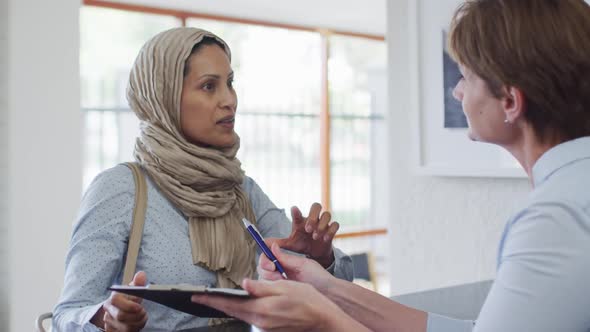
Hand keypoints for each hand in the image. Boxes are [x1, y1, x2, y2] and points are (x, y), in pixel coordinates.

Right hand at [92, 271, 147, 331]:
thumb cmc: (129, 299)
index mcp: (113, 297)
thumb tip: (141, 274)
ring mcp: (109, 322)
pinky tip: (137, 324)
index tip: (140, 307)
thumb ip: (138, 283)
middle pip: (121, 315)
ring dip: (138, 323)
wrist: (121, 310)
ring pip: (125, 327)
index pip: (116, 300)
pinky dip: (135, 329)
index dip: (129, 305)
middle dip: (136, 315)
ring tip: (142, 317)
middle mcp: (109, 310)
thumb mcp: (134, 290)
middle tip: (143, 312)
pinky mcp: (112, 331)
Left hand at [192, 279, 350, 331]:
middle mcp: (261, 321)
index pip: (231, 304)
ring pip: (241, 315)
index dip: (212, 299)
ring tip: (214, 299)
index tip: (196, 295)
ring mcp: (265, 327)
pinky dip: (241, 310)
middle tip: (198, 297)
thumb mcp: (286, 287)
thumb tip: (243, 283)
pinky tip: (238, 304)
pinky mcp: (270, 328)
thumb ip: (262, 286)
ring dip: (227, 307)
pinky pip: (250, 318)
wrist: (323, 320)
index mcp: (262, 309)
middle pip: (232, 311)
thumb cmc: (308, 300)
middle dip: (215, 304)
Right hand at [258, 242, 334, 292]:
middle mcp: (280, 273)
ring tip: (283, 281)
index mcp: (286, 264)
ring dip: (270, 279)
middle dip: (266, 269)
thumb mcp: (303, 264)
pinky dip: (272, 288)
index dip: (265, 259)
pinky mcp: (282, 295)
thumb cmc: (319, 277)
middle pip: (262, 268)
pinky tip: (283, 288)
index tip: (271, 264)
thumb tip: (272, 245)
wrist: (328, 294)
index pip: (268, 258)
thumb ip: (286, 257)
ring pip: (263, 280)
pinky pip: (269, 291)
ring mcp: (280, 285)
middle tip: (277, 273)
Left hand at [267, 203, 338, 267]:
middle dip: (313, 216)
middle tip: (308, 228)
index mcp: (301, 221)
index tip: (293, 209)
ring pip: (327, 215)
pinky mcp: (332, 230)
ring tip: (315, 236)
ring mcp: (323, 223)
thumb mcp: (290, 244)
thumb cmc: (301, 244)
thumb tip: (263, 242)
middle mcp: (313, 219)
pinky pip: (335, 225)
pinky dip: (330, 231)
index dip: (296, 211)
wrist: (315, 253)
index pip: (297, 213)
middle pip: (316, 206)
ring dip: (321, 225)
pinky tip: (325, 239)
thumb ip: (278, 242)